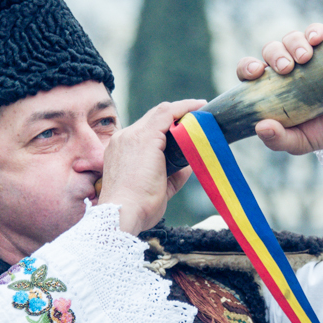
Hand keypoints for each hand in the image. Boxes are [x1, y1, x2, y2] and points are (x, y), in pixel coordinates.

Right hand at [98, 99, 204, 234]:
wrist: (122, 214)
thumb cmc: (137, 208)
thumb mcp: (158, 188)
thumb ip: (173, 174)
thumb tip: (189, 164)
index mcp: (121, 150)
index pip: (146, 129)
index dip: (167, 124)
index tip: (184, 125)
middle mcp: (124, 138)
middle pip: (154, 118)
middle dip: (177, 115)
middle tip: (199, 113)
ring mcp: (132, 136)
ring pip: (161, 112)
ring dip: (183, 110)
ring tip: (201, 109)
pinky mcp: (145, 138)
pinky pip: (167, 114)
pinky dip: (184, 108)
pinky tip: (198, 108)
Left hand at [237, 27, 322, 186]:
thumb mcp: (300, 142)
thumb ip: (278, 139)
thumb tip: (260, 127)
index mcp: (271, 88)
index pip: (249, 72)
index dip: (247, 68)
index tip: (255, 72)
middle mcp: (286, 70)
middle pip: (270, 50)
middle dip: (275, 55)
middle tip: (287, 68)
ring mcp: (308, 57)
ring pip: (291, 39)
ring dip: (294, 43)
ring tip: (305, 57)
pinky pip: (316, 32)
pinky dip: (314, 31)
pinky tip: (318, 39)